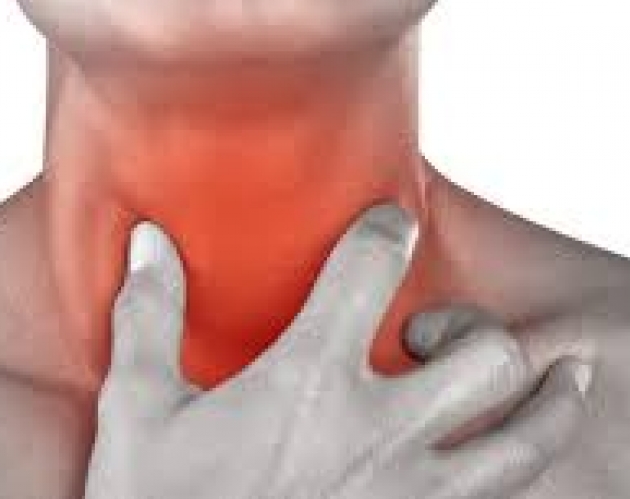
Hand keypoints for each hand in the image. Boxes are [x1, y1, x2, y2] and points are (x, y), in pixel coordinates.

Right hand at [84, 204, 590, 498]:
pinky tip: (504, 459)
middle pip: (485, 353)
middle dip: (473, 329)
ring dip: (548, 402)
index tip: (387, 225)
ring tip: (558, 378)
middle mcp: (373, 431)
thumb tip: (150, 241)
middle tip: (434, 339)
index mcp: (306, 378)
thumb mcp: (138, 409)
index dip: (385, 230)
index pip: (370, 267)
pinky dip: (518, 472)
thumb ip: (150, 315)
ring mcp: (405, 493)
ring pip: (524, 440)